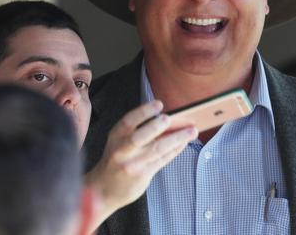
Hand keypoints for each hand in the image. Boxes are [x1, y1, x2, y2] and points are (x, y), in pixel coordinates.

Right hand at [84, 100, 196, 228]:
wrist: (103, 190)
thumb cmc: (115, 161)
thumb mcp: (118, 143)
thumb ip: (137, 132)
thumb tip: (166, 120)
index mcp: (116, 136)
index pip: (128, 121)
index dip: (144, 111)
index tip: (158, 104)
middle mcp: (122, 150)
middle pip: (140, 136)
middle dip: (156, 126)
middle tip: (170, 118)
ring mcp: (133, 164)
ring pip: (158, 148)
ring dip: (177, 138)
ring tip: (192, 131)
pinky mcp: (142, 175)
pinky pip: (162, 160)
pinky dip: (175, 150)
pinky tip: (184, 143)